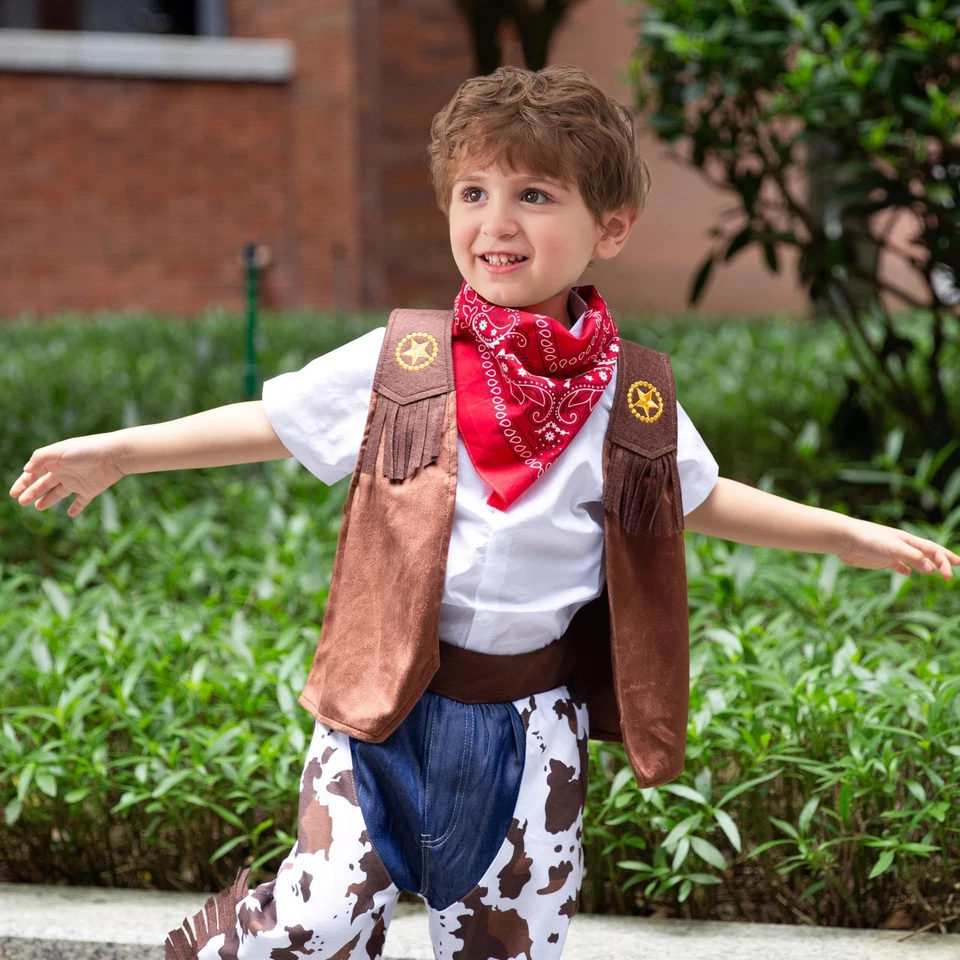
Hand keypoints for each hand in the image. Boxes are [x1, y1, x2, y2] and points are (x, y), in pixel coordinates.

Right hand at [9, 434, 126, 517]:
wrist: (114, 455)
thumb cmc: (86, 450)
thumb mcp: (59, 451)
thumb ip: (40, 458)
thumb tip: (26, 469)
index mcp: (55, 461)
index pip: (35, 473)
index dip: (23, 483)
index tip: (13, 493)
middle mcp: (65, 472)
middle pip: (44, 484)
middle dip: (32, 492)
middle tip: (21, 501)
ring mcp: (77, 482)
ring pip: (59, 493)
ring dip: (48, 500)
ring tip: (38, 507)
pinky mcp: (91, 490)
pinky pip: (82, 501)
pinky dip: (76, 508)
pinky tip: (71, 514)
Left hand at [835, 516, 959, 577]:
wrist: (845, 539)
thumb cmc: (869, 539)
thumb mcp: (894, 548)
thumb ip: (913, 557)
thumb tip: (931, 568)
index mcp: (908, 540)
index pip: (933, 549)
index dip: (945, 558)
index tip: (954, 570)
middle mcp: (902, 546)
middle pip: (927, 553)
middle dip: (942, 560)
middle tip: (957, 566)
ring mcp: (892, 553)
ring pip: (914, 560)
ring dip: (926, 565)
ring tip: (936, 572)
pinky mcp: (880, 560)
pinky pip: (896, 565)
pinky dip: (904, 569)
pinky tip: (907, 573)